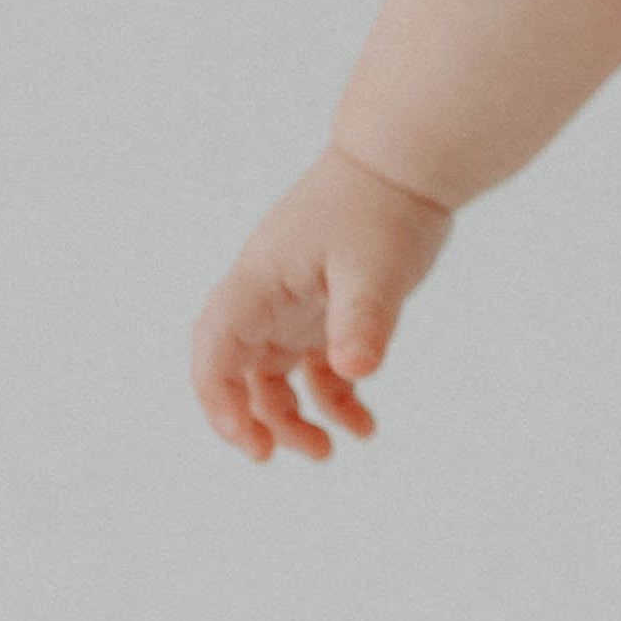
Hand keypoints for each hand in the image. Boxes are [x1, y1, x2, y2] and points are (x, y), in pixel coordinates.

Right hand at [190, 146, 455, 461]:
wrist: (405, 165)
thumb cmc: (381, 206)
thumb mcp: (374, 267)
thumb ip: (362, 319)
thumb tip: (354, 371)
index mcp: (258, 284)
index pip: (215, 350)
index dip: (218, 400)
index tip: (247, 441)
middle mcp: (266, 298)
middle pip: (235, 371)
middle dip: (248, 418)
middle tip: (275, 455)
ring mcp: (293, 305)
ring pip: (272, 376)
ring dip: (290, 417)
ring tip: (327, 451)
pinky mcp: (326, 309)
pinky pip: (317, 367)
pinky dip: (334, 397)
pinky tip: (364, 425)